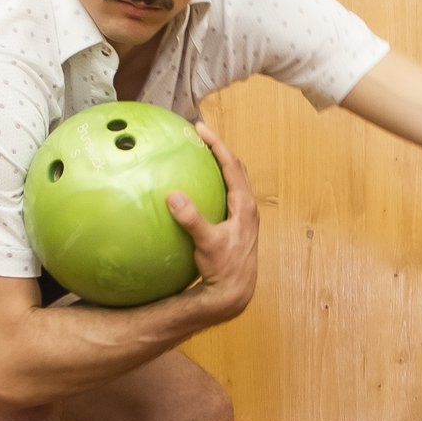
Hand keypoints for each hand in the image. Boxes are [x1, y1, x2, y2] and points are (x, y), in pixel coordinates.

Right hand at [170, 121, 259, 320]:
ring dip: (221, 164)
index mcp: (244, 205)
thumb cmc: (224, 268)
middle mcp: (248, 207)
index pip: (232, 165)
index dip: (217, 144)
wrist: (235, 291)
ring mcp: (244, 216)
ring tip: (201, 154)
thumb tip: (173, 196)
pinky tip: (197, 188)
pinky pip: (227, 195)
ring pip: (235, 181)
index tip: (200, 129)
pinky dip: (216, 183)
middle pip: (236, 168)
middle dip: (220, 149)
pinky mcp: (237, 225)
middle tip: (201, 135)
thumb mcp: (206, 243)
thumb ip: (191, 219)